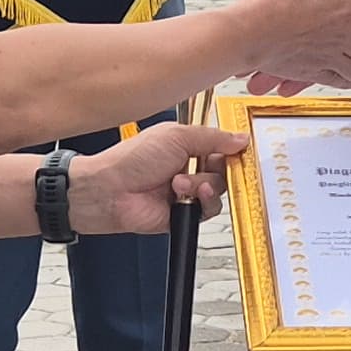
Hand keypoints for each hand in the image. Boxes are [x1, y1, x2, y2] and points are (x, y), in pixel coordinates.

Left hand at [70, 121, 244, 232]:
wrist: (110, 191)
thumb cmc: (131, 160)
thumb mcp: (176, 137)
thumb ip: (212, 137)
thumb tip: (240, 138)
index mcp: (187, 146)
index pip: (222, 147)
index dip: (232, 149)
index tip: (239, 151)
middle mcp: (188, 168)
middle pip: (224, 171)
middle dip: (216, 169)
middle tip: (205, 165)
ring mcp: (187, 192)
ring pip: (218, 191)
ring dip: (202, 185)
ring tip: (179, 183)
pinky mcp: (185, 213)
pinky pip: (208, 210)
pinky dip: (201, 202)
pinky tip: (183, 195)